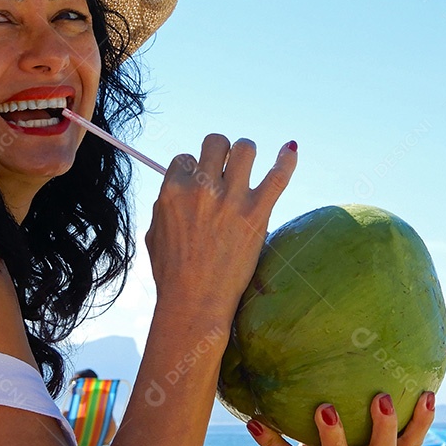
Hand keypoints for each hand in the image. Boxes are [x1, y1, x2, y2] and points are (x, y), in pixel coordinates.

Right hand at [145, 134, 296, 323]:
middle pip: (215, 143)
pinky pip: (278, 175)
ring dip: (245, 153)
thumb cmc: (172, 274)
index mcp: (173, 191)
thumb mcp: (154, 234)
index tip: (200, 183)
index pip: (186, 158)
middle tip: (223, 169)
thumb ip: (164, 205)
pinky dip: (286, 159)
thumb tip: (175, 188)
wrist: (195, 302)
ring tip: (246, 166)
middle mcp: (202, 188)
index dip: (194, 169)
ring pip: (245, 149)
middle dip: (219, 152)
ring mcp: (231, 199)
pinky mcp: (257, 213)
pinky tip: (290, 149)